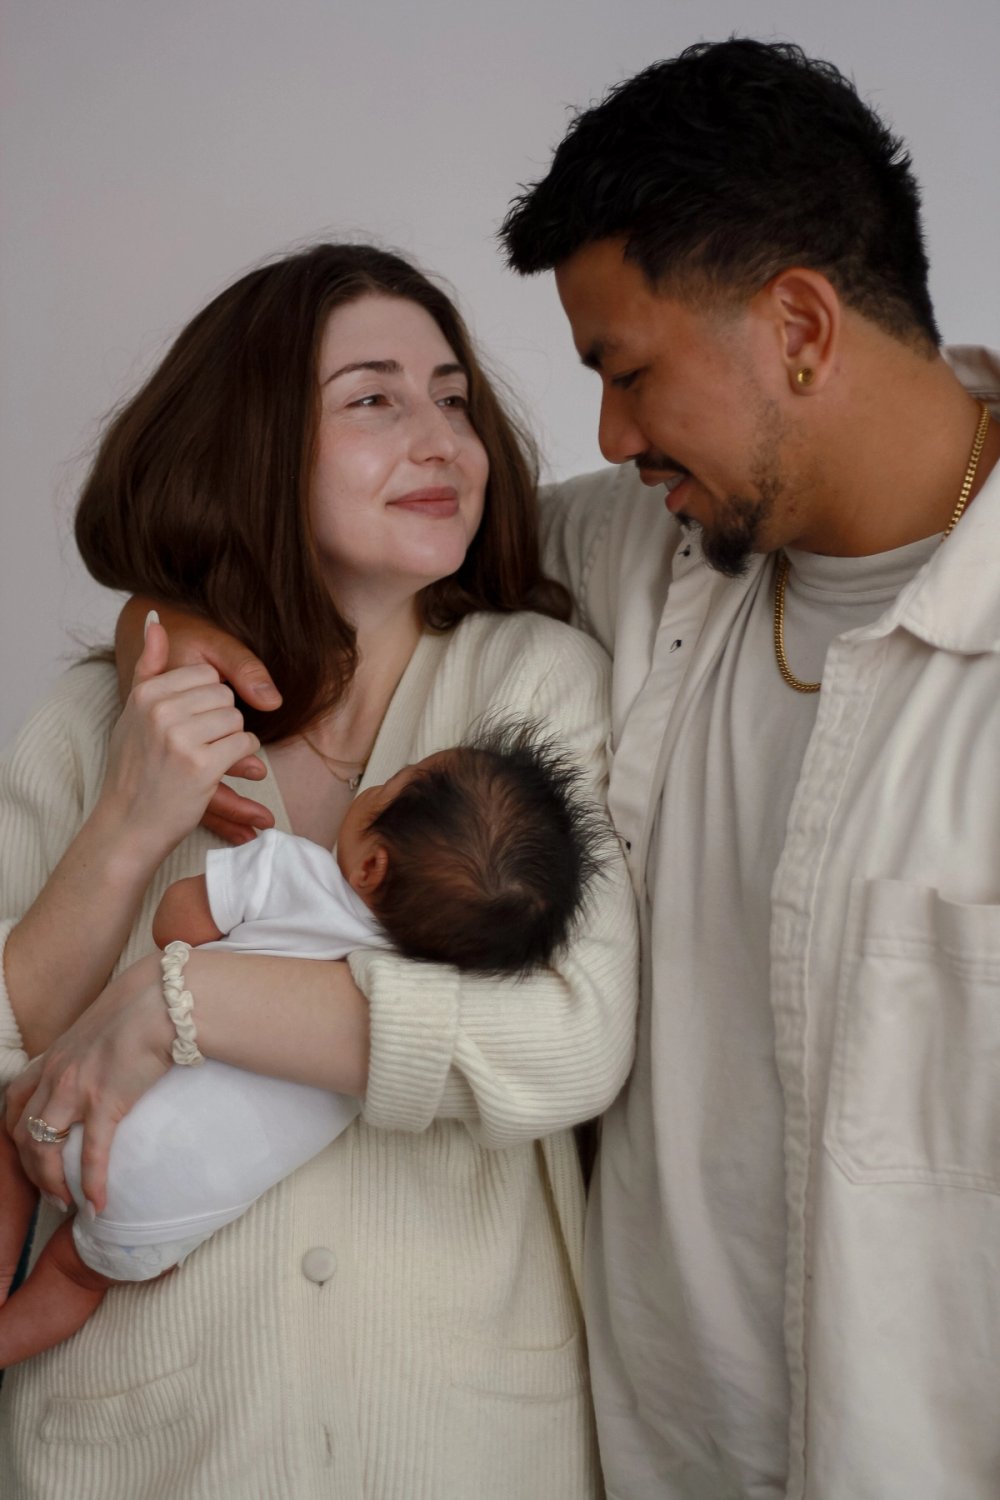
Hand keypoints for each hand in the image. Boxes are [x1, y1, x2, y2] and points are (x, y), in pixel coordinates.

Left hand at [4, 955, 172, 1214]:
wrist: (164, 997)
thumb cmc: (144, 1005)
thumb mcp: (103, 1026)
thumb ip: (93, 1049)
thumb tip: (108, 1063)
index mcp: (54, 1056)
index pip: (15, 1100)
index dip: (17, 1132)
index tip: (33, 1153)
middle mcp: (55, 1074)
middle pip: (22, 1132)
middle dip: (30, 1168)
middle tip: (51, 1190)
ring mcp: (76, 1089)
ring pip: (43, 1148)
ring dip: (50, 1183)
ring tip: (67, 1203)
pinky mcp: (106, 1102)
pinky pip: (91, 1153)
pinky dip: (91, 1184)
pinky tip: (98, 1204)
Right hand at [116, 599, 280, 843]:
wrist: (127, 824)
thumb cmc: (134, 768)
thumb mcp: (133, 712)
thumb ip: (148, 665)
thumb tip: (155, 618)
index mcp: (145, 694)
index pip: (206, 675)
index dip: (207, 701)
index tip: (190, 724)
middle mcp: (160, 711)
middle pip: (225, 695)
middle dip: (221, 720)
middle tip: (198, 745)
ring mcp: (180, 739)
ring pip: (237, 719)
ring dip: (231, 740)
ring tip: (204, 759)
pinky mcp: (201, 767)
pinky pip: (245, 744)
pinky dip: (242, 758)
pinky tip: (220, 769)